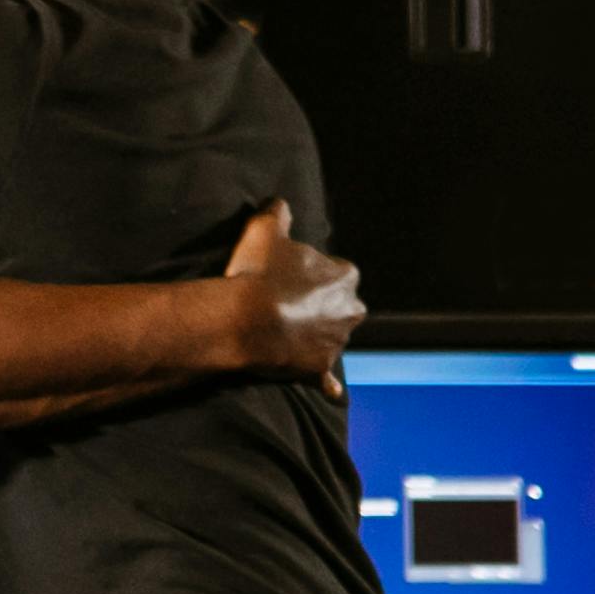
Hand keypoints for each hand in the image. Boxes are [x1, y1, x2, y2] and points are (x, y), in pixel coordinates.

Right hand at [222, 201, 361, 387]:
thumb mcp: (264, 229)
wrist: (244, 322)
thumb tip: (279, 203)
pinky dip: (326, 383)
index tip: (291, 279)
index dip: (313, 276)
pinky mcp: (319, 369)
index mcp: (344, 276)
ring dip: (315, 338)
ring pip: (331, 338)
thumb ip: (277, 213)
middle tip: (288, 306)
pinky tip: (329, 390)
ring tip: (284, 335)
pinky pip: (326, 378)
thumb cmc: (257, 273)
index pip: (337, 273)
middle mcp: (350, 310)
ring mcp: (336, 342)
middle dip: (322, 308)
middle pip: (340, 307)